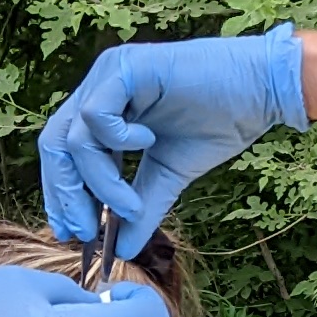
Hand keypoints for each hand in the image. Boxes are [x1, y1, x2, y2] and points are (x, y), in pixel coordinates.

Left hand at [36, 26, 307, 255]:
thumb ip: (142, 206)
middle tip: (87, 230)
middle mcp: (99, 87)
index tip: (71, 232)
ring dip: (99, 180)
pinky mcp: (126, 67)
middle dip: (67, 194)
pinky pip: (96, 113)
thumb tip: (124, 249)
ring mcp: (109, 74)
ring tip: (129, 204)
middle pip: (54, 145)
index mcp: (104, 109)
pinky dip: (116, 139)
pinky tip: (147, 143)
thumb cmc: (220, 121)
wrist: (262, 89)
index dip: (61, 193)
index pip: (62, 153)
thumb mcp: (170, 174)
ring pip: (74, 138)